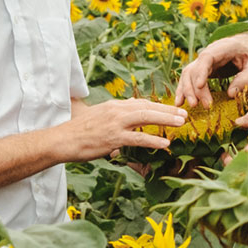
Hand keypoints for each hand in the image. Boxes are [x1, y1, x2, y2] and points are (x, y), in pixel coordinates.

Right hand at [55, 99, 186, 159]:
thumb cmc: (78, 130)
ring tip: (181, 123)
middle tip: (185, 113)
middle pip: (147, 107)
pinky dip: (153, 140)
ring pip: (145, 118)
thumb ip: (116, 111)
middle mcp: (116, 111)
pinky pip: (137, 139)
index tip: (173, 109)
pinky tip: (165, 144)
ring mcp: (115, 124)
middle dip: (168, 110)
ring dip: (166, 120)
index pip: (141, 103)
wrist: (62, 140)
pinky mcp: (113, 138)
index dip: (159, 106)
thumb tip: (131, 105)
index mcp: (114, 106)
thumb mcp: (98, 115)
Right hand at [175, 35, 247, 106]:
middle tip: (203, 105)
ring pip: (188, 74)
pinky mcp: (203, 70)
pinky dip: (184, 90)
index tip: (201, 86)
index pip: (207, 58)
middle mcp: (208, 54)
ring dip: (186, 90)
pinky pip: (190, 79)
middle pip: (194, 69)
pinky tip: (181, 102)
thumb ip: (246, 78)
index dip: (201, 71)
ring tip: (191, 106)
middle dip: (195, 88)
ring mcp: (203, 62)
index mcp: (222, 48)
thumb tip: (231, 94)